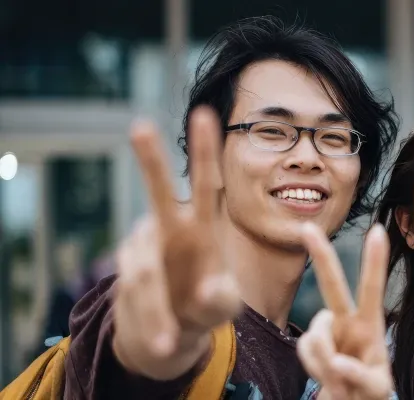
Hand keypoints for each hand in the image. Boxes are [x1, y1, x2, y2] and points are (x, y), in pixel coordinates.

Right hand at [112, 107, 241, 379]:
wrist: (168, 336)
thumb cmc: (203, 309)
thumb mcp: (223, 307)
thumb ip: (222, 299)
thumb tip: (213, 288)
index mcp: (200, 229)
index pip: (208, 186)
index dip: (205, 152)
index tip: (206, 115)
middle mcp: (167, 230)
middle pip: (159, 192)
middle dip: (150, 161)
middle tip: (139, 125)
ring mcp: (142, 249)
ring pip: (144, 273)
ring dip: (157, 311)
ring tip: (169, 341)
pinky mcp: (123, 274)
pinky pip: (136, 298)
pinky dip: (151, 323)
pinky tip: (163, 341)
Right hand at [297, 223, 392, 399]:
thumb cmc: (370, 392)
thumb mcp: (376, 389)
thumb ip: (359, 376)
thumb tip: (336, 362)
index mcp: (370, 324)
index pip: (372, 288)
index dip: (374, 261)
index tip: (379, 231)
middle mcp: (346, 321)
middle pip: (332, 285)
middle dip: (320, 256)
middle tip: (307, 228)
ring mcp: (326, 332)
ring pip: (315, 336)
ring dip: (325, 361)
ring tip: (341, 378)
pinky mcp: (310, 346)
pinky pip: (305, 351)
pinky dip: (316, 368)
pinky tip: (328, 376)